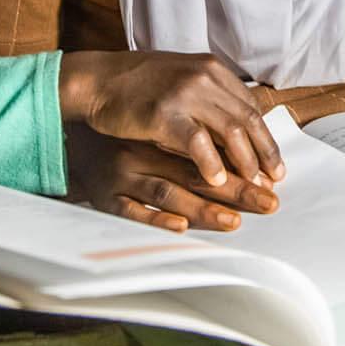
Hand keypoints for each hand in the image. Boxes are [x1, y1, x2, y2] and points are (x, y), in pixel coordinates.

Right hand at [58, 51, 286, 189]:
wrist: (97, 80)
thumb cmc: (137, 85)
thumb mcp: (181, 80)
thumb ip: (209, 96)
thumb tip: (237, 125)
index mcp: (211, 70)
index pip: (250, 107)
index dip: (264, 138)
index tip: (272, 164)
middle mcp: (203, 78)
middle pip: (246, 120)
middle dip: (264, 153)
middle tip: (274, 182)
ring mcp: (184, 94)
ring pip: (228, 132)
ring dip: (244, 162)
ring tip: (252, 186)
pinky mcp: (163, 113)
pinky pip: (196, 142)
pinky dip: (210, 162)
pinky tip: (216, 180)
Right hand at [64, 125, 278, 232]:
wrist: (70, 127)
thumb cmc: (122, 127)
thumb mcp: (160, 118)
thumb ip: (196, 127)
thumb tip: (245, 139)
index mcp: (162, 127)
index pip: (213, 145)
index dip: (245, 163)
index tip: (274, 179)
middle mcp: (145, 150)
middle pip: (198, 170)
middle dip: (238, 188)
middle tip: (270, 204)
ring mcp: (122, 172)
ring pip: (168, 190)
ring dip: (202, 206)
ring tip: (233, 220)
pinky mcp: (103, 194)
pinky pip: (131, 210)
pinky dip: (155, 219)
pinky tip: (179, 228)